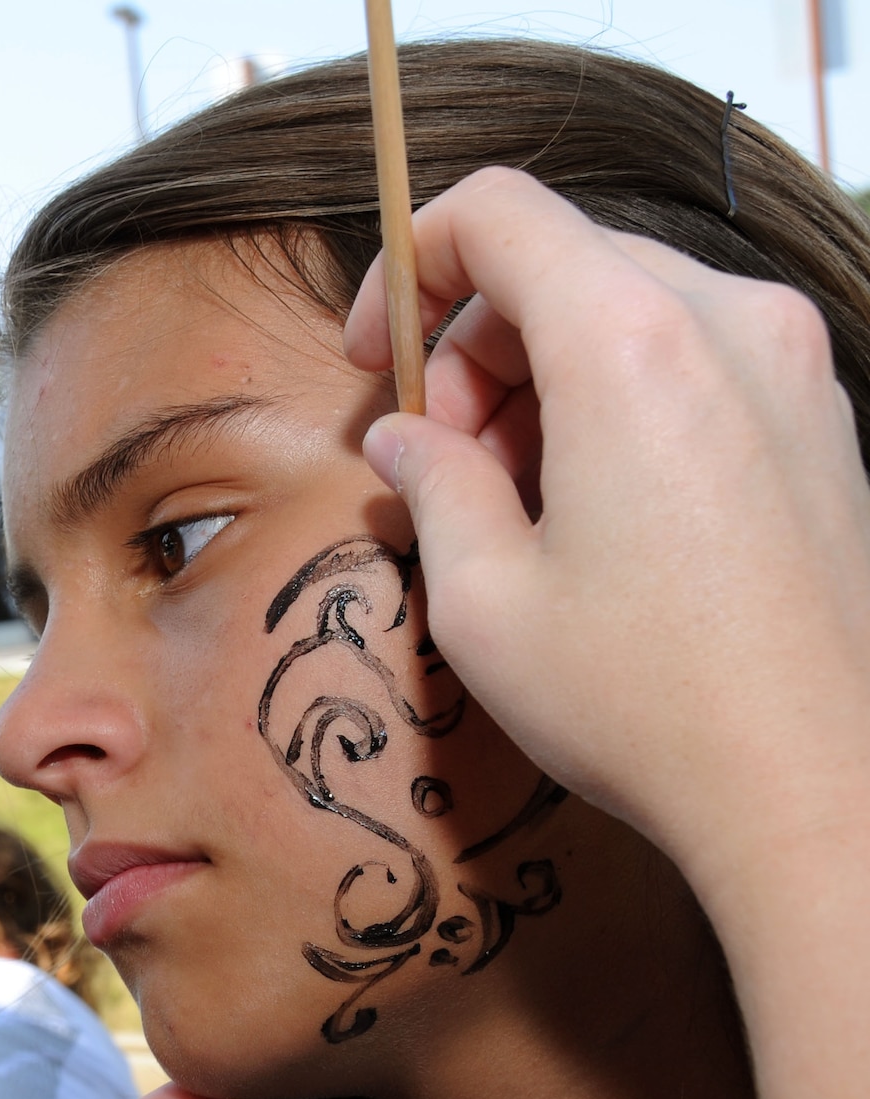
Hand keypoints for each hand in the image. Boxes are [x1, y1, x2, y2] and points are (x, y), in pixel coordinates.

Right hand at [342, 165, 869, 896]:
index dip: (410, 264)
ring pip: (631, 305)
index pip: (498, 212)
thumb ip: (431, 484)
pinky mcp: (821, 420)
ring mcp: (792, 368)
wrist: (812, 787)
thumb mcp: (482, 599)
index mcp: (630, 345)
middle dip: (474, 345)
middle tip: (442, 462)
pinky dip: (621, 398)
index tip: (376, 355)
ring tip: (516, 502)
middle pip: (563, 260)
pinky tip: (596, 511)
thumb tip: (405, 439)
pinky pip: (696, 356)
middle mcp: (728, 324)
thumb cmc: (644, 699)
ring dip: (545, 376)